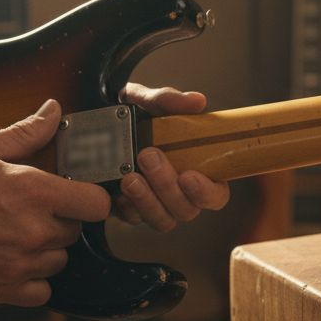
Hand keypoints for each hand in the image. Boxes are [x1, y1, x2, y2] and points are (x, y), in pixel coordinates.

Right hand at [0, 100, 108, 306]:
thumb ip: (25, 133)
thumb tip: (52, 113)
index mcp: (33, 191)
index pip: (97, 203)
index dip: (89, 197)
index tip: (77, 195)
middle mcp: (33, 229)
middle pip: (76, 230)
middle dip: (59, 219)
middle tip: (28, 210)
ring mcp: (19, 264)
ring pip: (58, 260)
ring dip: (44, 250)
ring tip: (12, 233)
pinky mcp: (2, 290)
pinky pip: (40, 291)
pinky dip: (31, 281)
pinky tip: (10, 261)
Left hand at [115, 83, 230, 230]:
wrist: (103, 124)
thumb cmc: (138, 115)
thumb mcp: (150, 102)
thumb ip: (170, 100)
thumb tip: (197, 101)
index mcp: (200, 170)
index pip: (216, 195)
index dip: (206, 193)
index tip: (188, 176)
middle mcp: (181, 193)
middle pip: (187, 210)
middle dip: (167, 186)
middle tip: (148, 156)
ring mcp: (158, 205)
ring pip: (162, 220)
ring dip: (147, 200)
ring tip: (130, 176)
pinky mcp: (133, 211)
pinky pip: (134, 220)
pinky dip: (127, 208)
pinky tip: (117, 191)